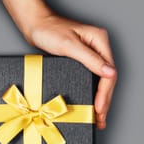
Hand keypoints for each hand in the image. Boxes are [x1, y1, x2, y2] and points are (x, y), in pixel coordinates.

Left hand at [26, 13, 116, 128]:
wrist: (33, 24)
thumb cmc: (48, 30)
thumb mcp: (69, 45)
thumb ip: (90, 59)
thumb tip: (110, 73)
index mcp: (100, 40)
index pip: (109, 72)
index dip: (105, 93)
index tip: (99, 109)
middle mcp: (99, 46)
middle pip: (107, 78)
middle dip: (104, 100)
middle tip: (100, 120)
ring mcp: (92, 53)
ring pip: (100, 80)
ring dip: (99, 99)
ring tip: (97, 117)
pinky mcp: (83, 59)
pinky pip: (91, 78)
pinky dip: (91, 92)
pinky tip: (89, 103)